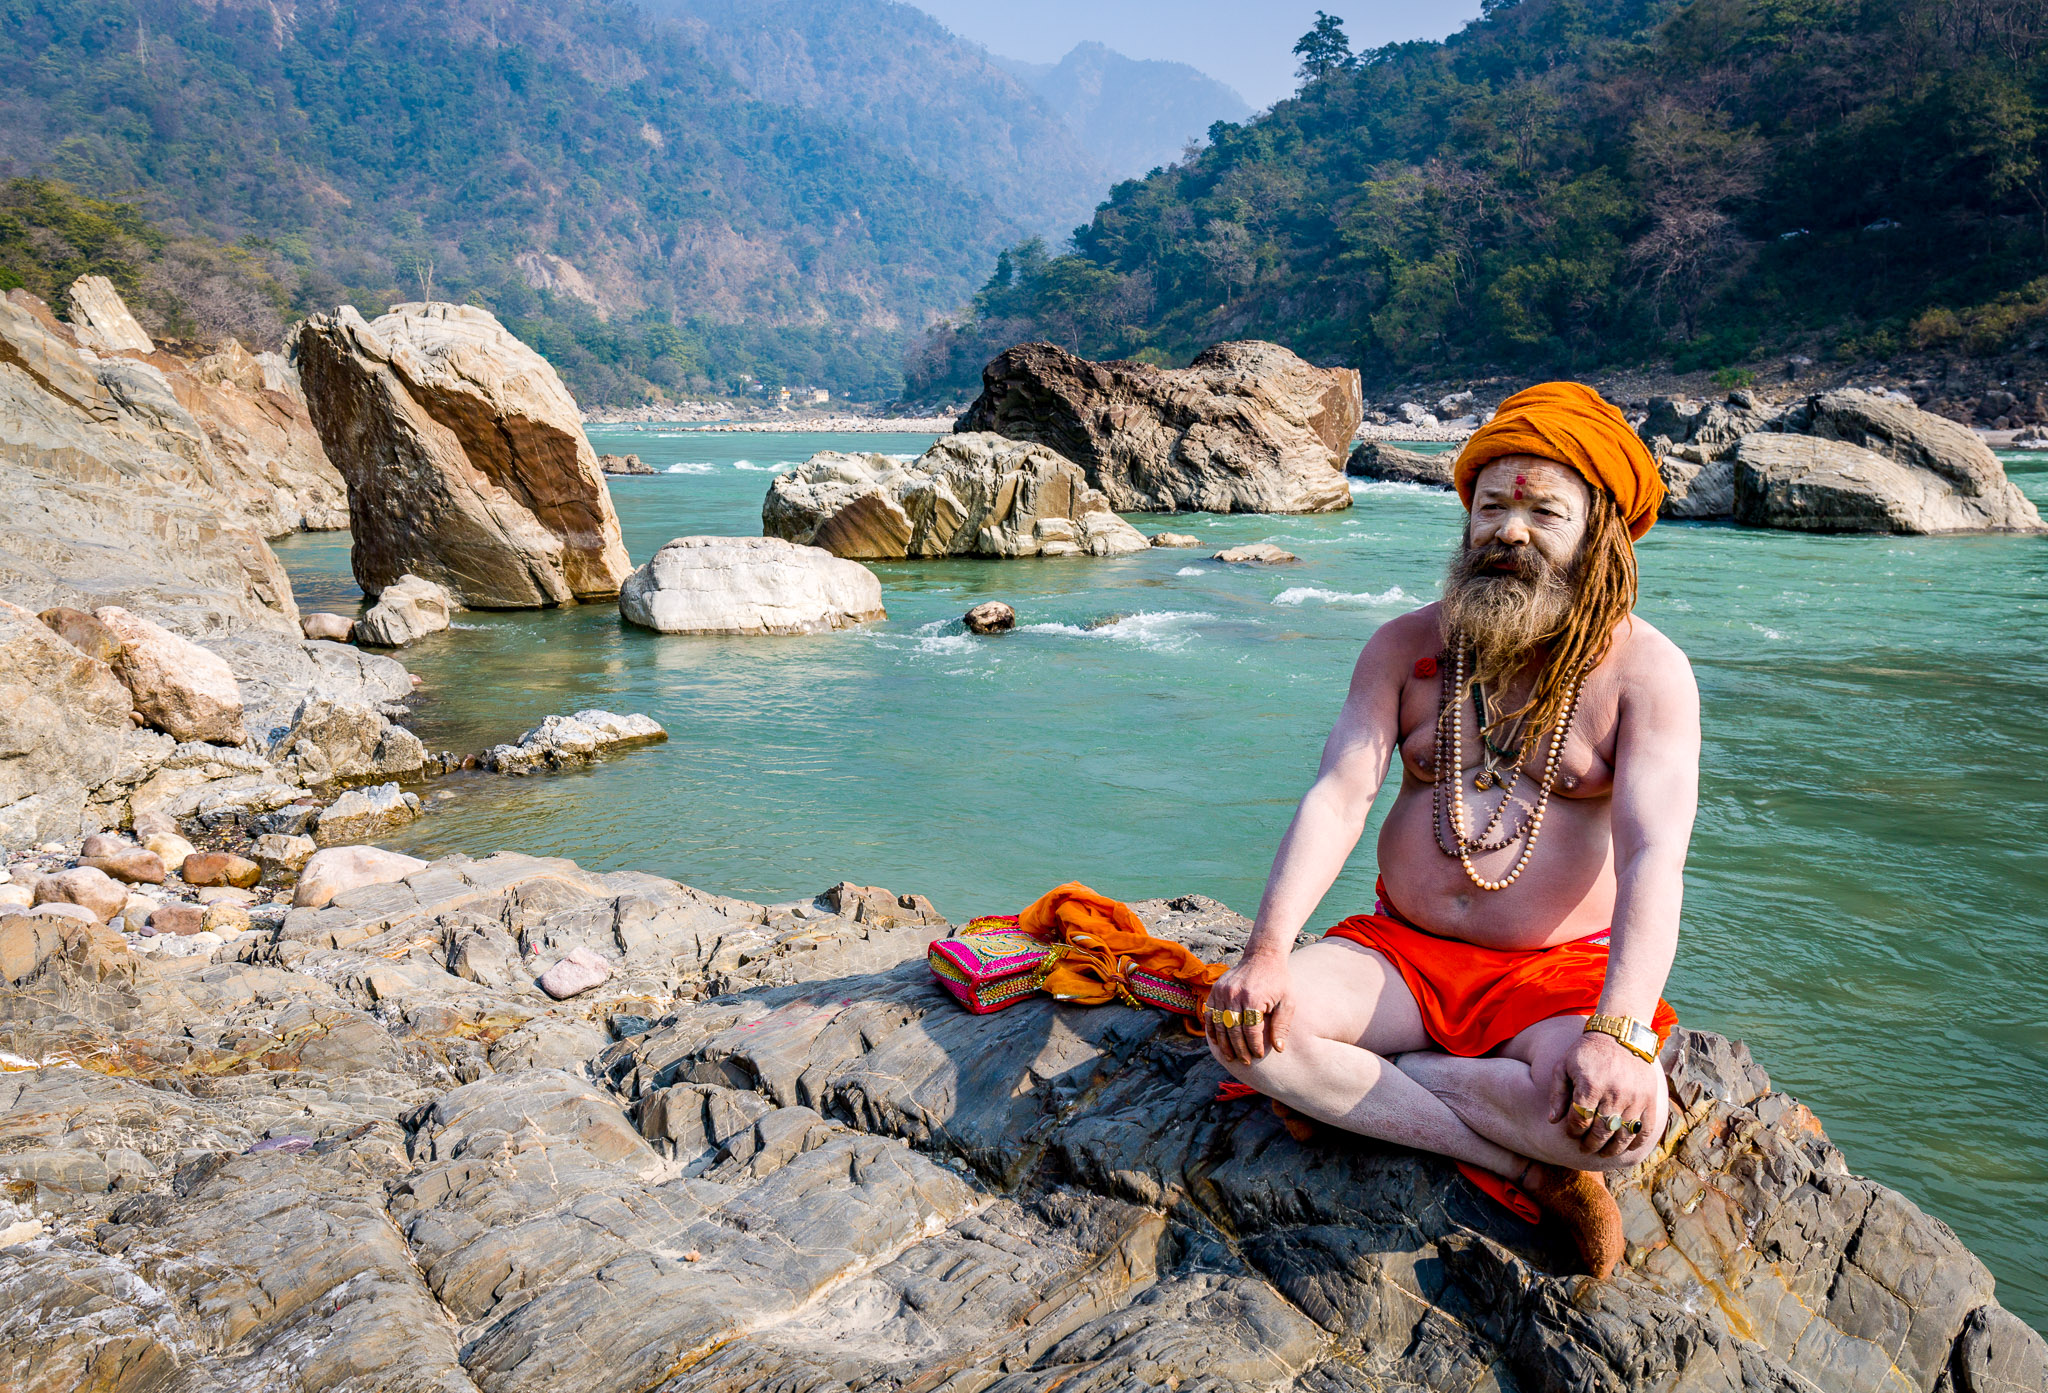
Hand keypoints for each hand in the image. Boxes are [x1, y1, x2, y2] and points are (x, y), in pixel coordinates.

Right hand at [1204, 951, 1294, 1062]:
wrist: (1263, 956)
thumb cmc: (1278, 980)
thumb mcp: (1287, 1002)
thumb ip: (1282, 1025)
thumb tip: (1279, 1048)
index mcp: (1253, 998)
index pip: (1251, 1031)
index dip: (1254, 1046)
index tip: (1258, 1055)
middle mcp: (1234, 995)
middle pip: (1233, 1030)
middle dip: (1239, 1049)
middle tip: (1245, 1062)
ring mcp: (1222, 992)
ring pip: (1219, 1025)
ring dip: (1224, 1044)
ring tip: (1230, 1057)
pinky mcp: (1216, 990)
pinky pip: (1210, 1014)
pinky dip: (1212, 1029)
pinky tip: (1217, 1041)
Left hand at [1548, 1030, 1662, 1157]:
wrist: (1620, 1036)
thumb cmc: (1587, 1052)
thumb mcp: (1563, 1066)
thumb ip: (1557, 1094)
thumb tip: (1552, 1121)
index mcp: (1590, 1085)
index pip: (1580, 1120)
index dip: (1573, 1131)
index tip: (1572, 1133)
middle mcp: (1614, 1093)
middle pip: (1601, 1132)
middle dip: (1591, 1144)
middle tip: (1585, 1149)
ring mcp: (1635, 1098)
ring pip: (1623, 1135)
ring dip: (1613, 1149)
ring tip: (1604, 1152)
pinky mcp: (1650, 1099)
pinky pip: (1645, 1129)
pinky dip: (1637, 1142)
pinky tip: (1628, 1146)